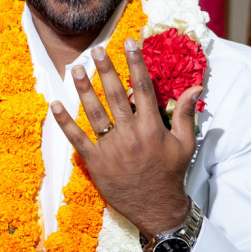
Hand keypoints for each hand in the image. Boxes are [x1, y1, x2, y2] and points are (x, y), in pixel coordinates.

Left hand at [50, 38, 201, 235]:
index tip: (129, 42)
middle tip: (96, 50)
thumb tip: (195, 87)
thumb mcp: (185, 144)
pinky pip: (77, 138)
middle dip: (106, 70)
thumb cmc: (171, 174)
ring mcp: (112, 148)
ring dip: (84, 89)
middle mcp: (131, 134)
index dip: (136, 63)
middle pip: (116, 95)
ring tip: (76, 69)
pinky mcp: (96, 162)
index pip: (144, 87)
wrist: (157, 208)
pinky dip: (65, 122)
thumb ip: (185, 114)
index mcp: (153, 127)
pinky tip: (55, 105)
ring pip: (95, 113)